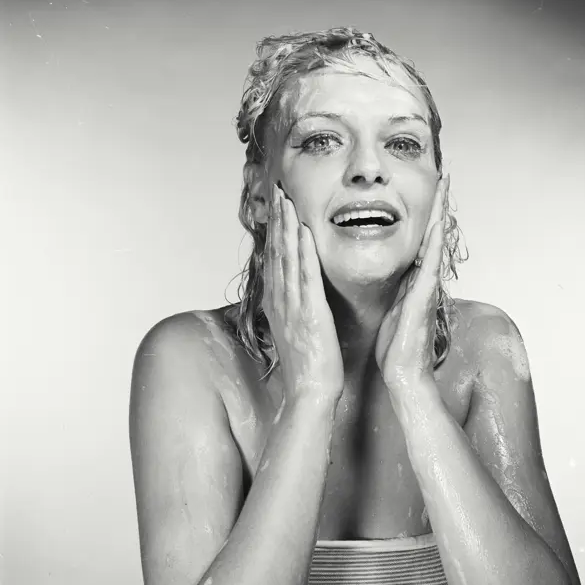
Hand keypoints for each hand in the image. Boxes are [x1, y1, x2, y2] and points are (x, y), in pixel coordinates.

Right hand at [263, 182, 344, 404]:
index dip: (275, 231)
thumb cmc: (307, 365)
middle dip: (278, 220)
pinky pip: (306, 276)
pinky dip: (303, 252)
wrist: (309, 392)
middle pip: (277, 252)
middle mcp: (281, 300)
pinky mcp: (310, 312)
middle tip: (278, 192)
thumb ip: (290, 308)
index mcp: (278, 303)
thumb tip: (290, 293)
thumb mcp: (293, 330)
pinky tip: (304, 231)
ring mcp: (293, 305)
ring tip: (287, 200)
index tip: (277, 208)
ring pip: (287, 259)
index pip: (275, 259)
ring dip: (287, 227)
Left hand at [375, 175, 449, 387]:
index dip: (425, 215)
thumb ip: (400, 289)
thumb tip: (400, 273)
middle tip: (443, 176)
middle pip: (432, 235)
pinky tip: (435, 226)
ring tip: (443, 189)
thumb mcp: (395, 309)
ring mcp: (425, 289)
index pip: (420, 241)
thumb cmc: (397, 346)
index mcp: (413, 282)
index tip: (428, 191)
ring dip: (438, 215)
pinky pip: (429, 267)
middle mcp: (423, 281)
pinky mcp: (422, 300)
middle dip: (437, 205)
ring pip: (434, 244)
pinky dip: (433, 246)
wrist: (404, 374)